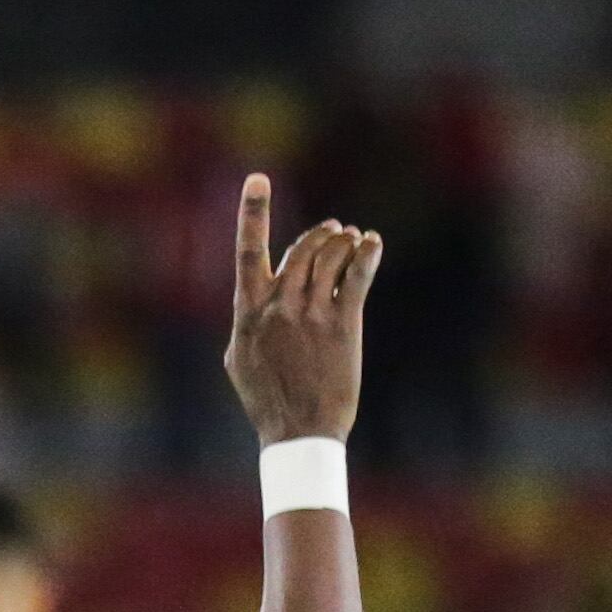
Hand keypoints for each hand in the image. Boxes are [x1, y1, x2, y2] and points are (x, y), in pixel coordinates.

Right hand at [224, 174, 377, 447]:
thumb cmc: (266, 399)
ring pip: (329, 259)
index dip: (252, 212)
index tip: (257, 179)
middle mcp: (279, 307)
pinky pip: (358, 279)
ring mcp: (312, 315)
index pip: (248, 251)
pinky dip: (366, 256)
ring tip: (352, 239)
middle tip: (334, 229)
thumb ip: (247, 321)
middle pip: (301, 250)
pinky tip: (372, 244)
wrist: (299, 432)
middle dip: (319, 234)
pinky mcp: (343, 326)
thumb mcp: (239, 358)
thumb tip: (252, 298)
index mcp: (249, 312)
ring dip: (342, 242)